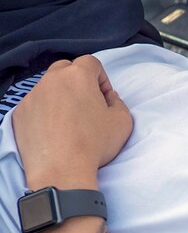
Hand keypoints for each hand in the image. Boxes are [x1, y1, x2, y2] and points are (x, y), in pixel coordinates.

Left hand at [12, 55, 131, 189]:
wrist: (61, 170)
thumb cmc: (94, 144)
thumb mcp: (123, 121)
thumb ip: (118, 102)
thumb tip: (108, 98)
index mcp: (78, 76)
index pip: (91, 62)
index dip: (101, 78)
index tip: (104, 97)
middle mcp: (51, 80)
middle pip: (65, 69)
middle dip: (77, 81)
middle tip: (86, 104)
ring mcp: (32, 95)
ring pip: (48, 86)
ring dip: (60, 96)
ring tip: (69, 120)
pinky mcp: (19, 112)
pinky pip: (35, 104)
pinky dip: (44, 111)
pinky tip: (54, 131)